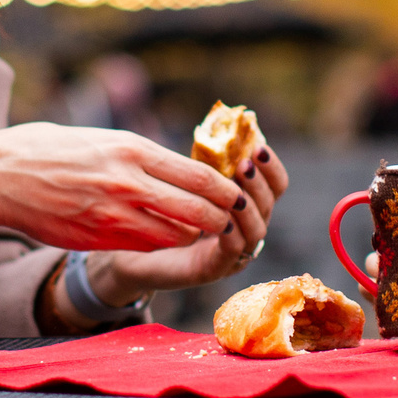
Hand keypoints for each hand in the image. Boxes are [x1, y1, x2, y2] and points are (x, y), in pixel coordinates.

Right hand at [0, 121, 289, 307]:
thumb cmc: (44, 149)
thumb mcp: (100, 138)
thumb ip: (138, 154)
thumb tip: (173, 165)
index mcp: (133, 149)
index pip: (201, 175)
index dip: (227, 190)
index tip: (238, 193)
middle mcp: (129, 182)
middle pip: (199, 211)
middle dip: (220, 218)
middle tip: (228, 219)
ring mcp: (113, 214)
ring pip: (176, 235)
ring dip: (189, 235)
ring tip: (193, 229)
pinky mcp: (97, 238)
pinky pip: (144, 247)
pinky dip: (158, 245)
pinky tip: (158, 237)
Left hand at [93, 135, 289, 297]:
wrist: (124, 250)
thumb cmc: (154, 209)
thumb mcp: (181, 180)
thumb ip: (202, 164)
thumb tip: (217, 127)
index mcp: (242, 204)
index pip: (273, 184)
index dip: (270, 166)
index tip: (258, 143)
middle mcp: (245, 228)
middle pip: (270, 203)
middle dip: (260, 181)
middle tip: (246, 162)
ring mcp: (233, 252)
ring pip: (257, 229)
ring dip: (249, 205)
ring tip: (236, 185)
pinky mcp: (214, 269)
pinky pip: (234, 250)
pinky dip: (234, 232)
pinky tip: (224, 217)